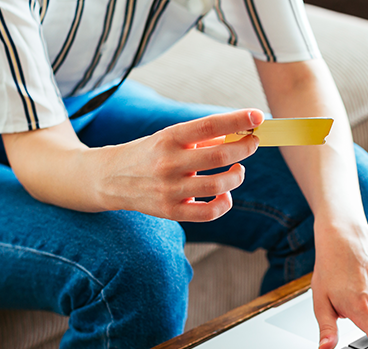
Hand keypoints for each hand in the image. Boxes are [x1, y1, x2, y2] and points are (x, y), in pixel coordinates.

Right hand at [95, 108, 263, 220]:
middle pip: (220, 156)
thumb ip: (201, 138)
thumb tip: (237, 135)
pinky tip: (225, 194)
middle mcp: (169, 163)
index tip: (257, 116)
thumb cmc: (148, 154)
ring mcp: (169, 189)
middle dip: (245, 148)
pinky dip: (224, 203)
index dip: (237, 120)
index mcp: (169, 138)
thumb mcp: (169, 138)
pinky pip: (209, 212)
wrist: (109, 178)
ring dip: (237, 175)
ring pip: (219, 185)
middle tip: (252, 143)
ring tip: (238, 170)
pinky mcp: (170, 211)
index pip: (209, 125)